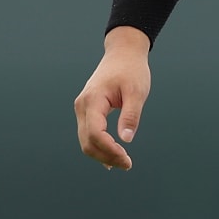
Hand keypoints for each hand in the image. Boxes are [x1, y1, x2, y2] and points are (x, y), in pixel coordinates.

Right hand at [73, 26, 151, 170]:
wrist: (123, 53)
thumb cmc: (131, 70)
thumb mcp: (137, 92)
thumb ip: (131, 115)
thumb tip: (126, 140)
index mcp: (93, 99)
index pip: (95, 133)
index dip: (109, 150)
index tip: (127, 159)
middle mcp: (82, 105)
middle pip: (87, 142)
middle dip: (106, 157)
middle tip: (128, 164)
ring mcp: (82, 108)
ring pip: (86, 141)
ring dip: (102, 155)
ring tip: (123, 162)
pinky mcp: (87, 110)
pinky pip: (88, 134)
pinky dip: (99, 148)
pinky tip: (111, 158)